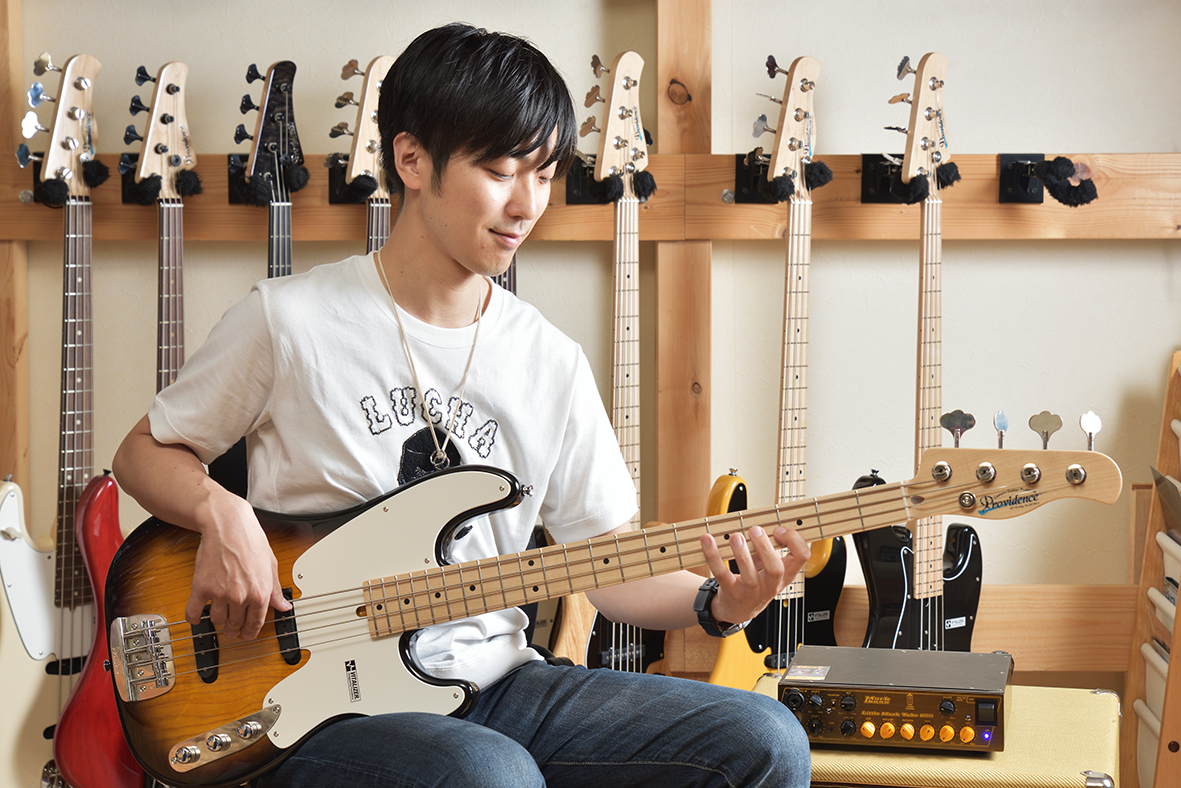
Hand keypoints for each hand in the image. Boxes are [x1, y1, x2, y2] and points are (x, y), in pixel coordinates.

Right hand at [185, 493, 290, 639]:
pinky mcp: (201, 588)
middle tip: (232, 629)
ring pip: (216, 620)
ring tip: (219, 615)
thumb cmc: (250, 540)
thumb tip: (284, 606)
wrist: (227, 525)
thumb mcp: (271, 565)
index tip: (246, 634)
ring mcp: (219, 593)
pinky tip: (196, 616)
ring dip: (217, 620)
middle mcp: (240, 596)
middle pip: (235, 625)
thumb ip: (276, 590)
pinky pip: (193, 612)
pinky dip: (194, 618)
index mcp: (260, 592)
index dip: (250, 632)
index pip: (255, 623)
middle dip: (234, 630)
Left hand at [700, 525, 810, 624]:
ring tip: (735, 537)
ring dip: (741, 553)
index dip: (794, 541)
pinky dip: (713, 556)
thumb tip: (762, 522)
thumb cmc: (756, 582)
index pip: (802, 557)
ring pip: (749, 575)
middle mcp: (771, 584)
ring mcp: (751, 591)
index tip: (778, 530)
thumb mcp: (769, 567)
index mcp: (785, 574)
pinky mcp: (731, 592)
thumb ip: (769, 548)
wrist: (738, 609)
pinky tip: (707, 541)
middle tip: (755, 530)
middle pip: (776, 569)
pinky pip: (722, 574)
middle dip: (765, 548)